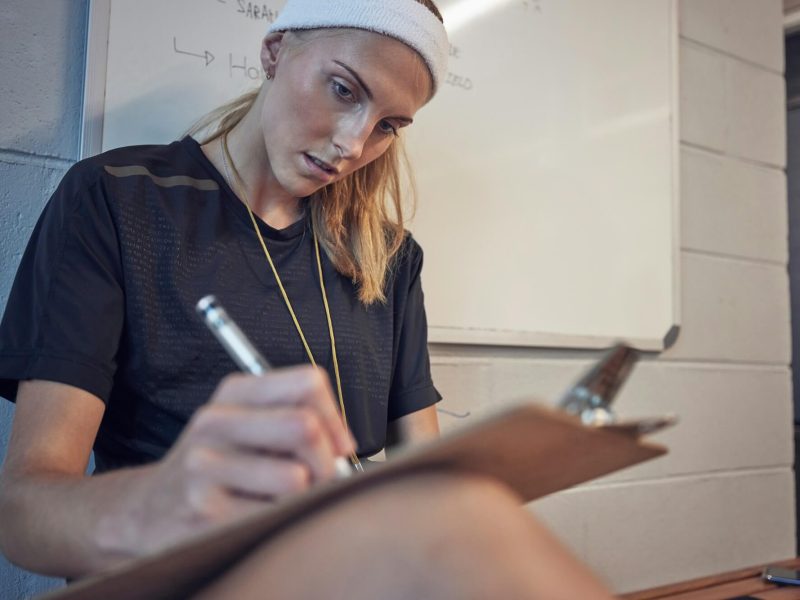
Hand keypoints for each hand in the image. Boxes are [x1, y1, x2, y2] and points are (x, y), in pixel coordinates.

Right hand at [112, 366, 354, 554]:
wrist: (145, 511)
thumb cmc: (214, 467)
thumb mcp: (245, 425)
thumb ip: (295, 419)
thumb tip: (344, 444)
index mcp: (234, 391)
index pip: (308, 383)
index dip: (335, 418)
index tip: (338, 445)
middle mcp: (216, 420)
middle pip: (305, 427)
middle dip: (326, 461)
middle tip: (318, 480)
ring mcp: (205, 465)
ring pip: (296, 479)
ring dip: (302, 498)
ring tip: (281, 500)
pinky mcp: (203, 510)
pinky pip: (274, 515)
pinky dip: (279, 521)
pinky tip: (258, 516)